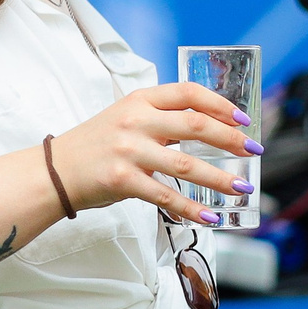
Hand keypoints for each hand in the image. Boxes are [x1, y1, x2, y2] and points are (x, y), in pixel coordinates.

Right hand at [47, 81, 261, 227]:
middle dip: (231, 139)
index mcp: (140, 100)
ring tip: (242, 188)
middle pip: (195, 125)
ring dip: (220, 178)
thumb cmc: (95, 145)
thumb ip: (161, 119)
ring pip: (186, 164)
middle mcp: (135, 121)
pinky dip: (191, 208)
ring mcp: (128, 151)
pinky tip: (210, 215)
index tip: (243, 119)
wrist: (53, 172)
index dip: (220, 104)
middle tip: (254, 151)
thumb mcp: (126, 118)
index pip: (188, 93)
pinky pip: (165, 196)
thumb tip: (210, 128)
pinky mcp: (121, 180)